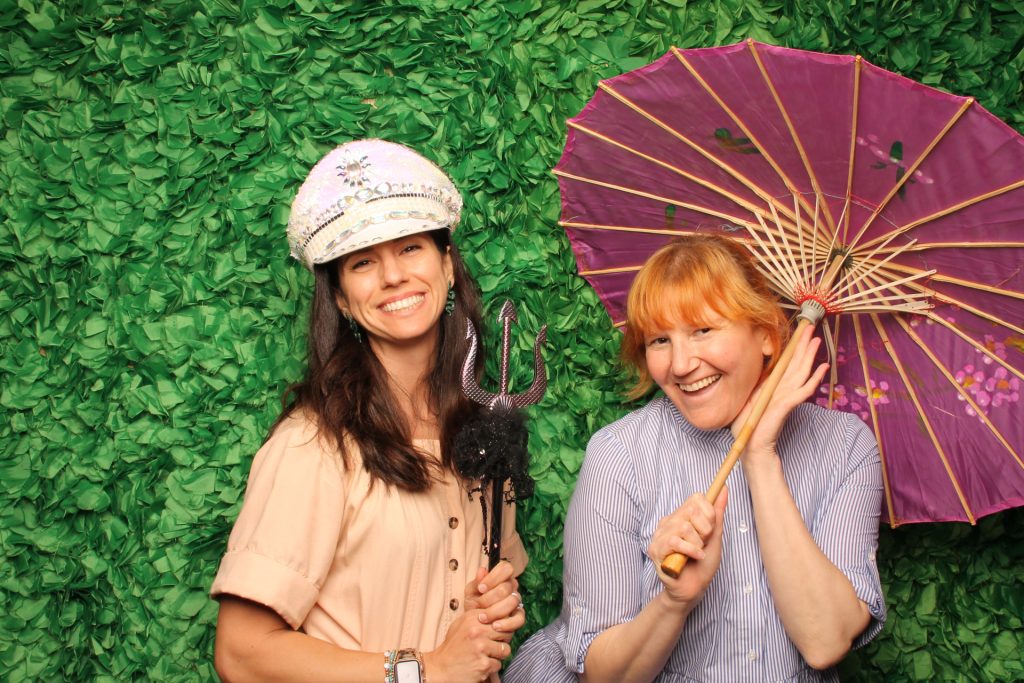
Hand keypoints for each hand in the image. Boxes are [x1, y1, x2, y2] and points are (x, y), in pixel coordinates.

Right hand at [425, 608, 509, 682]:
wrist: (440, 668)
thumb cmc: (452, 647)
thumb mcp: (461, 624)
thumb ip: (479, 617)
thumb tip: (500, 614)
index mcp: (473, 618)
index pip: (501, 616)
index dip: (501, 626)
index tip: (495, 632)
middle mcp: (477, 630)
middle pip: (506, 633)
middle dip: (501, 641)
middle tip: (490, 646)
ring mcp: (481, 647)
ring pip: (505, 650)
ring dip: (497, 655)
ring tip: (484, 656)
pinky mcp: (484, 664)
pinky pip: (498, 664)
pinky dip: (490, 668)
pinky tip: (479, 665)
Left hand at [465, 561, 523, 640]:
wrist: (475, 625)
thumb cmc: (474, 605)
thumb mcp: (471, 593)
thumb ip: (476, 582)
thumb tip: (482, 570)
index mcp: (502, 577)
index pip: (506, 568)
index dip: (494, 577)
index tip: (481, 588)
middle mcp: (512, 588)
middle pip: (506, 587)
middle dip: (489, 598)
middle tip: (478, 605)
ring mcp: (517, 602)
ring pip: (512, 602)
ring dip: (495, 611)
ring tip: (482, 618)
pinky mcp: (519, 617)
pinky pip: (519, 619)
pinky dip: (506, 623)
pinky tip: (495, 626)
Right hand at [648, 489, 727, 604]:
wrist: (693, 589)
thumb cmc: (703, 564)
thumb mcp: (714, 537)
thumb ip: (717, 513)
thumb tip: (724, 489)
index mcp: (681, 516)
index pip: (695, 498)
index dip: (708, 512)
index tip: (711, 529)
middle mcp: (668, 522)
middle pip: (691, 509)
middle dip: (705, 529)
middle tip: (703, 543)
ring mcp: (659, 535)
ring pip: (684, 526)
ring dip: (697, 543)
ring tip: (697, 553)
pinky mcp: (655, 549)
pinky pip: (675, 541)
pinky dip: (691, 551)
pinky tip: (695, 558)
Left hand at [734, 324, 828, 463]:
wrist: (750, 446)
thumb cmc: (748, 424)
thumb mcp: (749, 396)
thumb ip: (758, 384)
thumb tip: (762, 368)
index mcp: (774, 386)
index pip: (787, 363)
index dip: (794, 347)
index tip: (800, 331)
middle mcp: (783, 390)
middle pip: (797, 364)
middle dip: (804, 345)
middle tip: (811, 326)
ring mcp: (787, 397)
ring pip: (801, 372)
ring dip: (810, 356)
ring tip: (817, 340)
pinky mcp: (786, 406)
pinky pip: (802, 391)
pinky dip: (813, 380)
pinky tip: (822, 368)